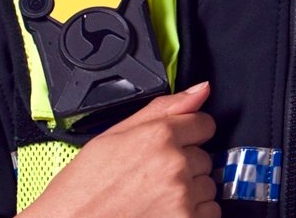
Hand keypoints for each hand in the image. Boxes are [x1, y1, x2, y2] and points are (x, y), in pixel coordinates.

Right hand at [19, 81, 217, 217]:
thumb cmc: (86, 185)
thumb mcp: (114, 135)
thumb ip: (162, 110)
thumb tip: (200, 90)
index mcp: (158, 136)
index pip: (204, 124)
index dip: (188, 133)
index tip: (176, 143)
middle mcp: (175, 164)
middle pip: (204, 157)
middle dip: (185, 165)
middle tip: (152, 176)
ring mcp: (183, 196)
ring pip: (208, 186)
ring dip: (190, 190)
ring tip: (156, 195)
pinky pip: (210, 212)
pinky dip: (193, 213)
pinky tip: (165, 210)